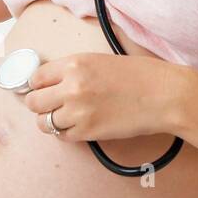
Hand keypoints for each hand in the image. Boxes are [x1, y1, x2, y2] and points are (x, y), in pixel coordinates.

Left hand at [19, 52, 179, 142]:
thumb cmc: (139, 75)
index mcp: (74, 64)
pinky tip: (80, 125)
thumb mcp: (100, 60)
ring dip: (51, 121)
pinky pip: (62, 137)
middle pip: (34, 102)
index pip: (36, 78)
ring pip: (44, 123)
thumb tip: (52, 83)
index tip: (44, 90)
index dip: (39, 85)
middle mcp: (71, 87)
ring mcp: (78, 111)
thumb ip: (74, 71)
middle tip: (51, 106)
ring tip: (66, 118)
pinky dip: (67, 133)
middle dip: (40, 105)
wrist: (164, 95)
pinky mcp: (88, 132)